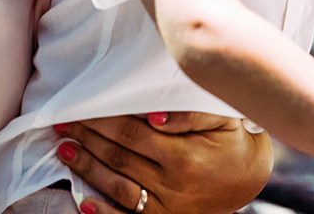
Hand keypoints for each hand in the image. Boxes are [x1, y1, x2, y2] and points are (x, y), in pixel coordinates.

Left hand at [59, 112, 271, 213]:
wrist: (251, 177)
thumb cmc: (234, 138)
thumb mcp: (221, 117)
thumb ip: (190, 114)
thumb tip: (153, 116)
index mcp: (184, 155)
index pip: (130, 134)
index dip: (101, 122)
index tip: (80, 109)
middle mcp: (173, 184)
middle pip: (118, 158)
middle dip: (87, 139)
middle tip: (62, 124)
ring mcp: (169, 206)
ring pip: (118, 187)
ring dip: (87, 169)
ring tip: (65, 151)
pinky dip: (104, 213)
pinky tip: (84, 202)